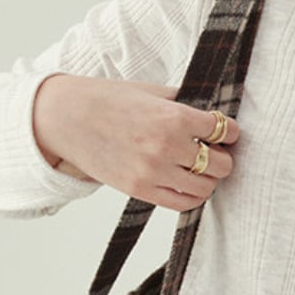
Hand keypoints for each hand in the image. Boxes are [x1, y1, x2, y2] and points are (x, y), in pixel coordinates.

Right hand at [32, 74, 239, 210]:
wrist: (64, 118)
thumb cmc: (108, 100)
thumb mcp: (151, 91)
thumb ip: (184, 103)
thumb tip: (214, 113)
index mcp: (173, 117)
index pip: (224, 130)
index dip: (229, 131)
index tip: (225, 132)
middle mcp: (166, 146)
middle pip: (222, 164)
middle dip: (222, 157)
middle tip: (213, 151)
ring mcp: (154, 172)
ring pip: (207, 187)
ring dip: (208, 178)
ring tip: (197, 168)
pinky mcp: (141, 190)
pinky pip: (184, 203)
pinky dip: (192, 195)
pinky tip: (186, 183)